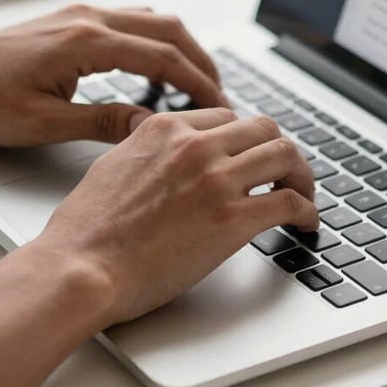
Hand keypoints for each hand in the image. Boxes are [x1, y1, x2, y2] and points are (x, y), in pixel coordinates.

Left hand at [0, 4, 227, 145]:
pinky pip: (133, 20)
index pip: (163, 57)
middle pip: (169, 30)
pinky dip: (157, 40)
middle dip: (201, 62)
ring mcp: (83, 15)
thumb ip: (104, 121)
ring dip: (182, 48)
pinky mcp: (76, 20)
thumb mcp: (45, 123)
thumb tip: (151, 125)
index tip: (219, 106)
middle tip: (220, 96)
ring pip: (154, 20)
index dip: (198, 83)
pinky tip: (159, 65)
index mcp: (86, 42)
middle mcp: (89, 19)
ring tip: (198, 82)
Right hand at [36, 108, 317, 323]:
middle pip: (264, 128)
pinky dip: (307, 211)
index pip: (226, 117)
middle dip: (279, 150)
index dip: (244, 139)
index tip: (251, 157)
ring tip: (303, 195)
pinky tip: (305, 223)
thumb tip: (154, 141)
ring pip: (285, 155)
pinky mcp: (232, 220)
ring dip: (301, 176)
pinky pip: (289, 202)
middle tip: (286, 172)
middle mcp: (195, 146)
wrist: (80, 269)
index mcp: (165, 128)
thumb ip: (142, 146)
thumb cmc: (86, 229)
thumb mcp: (111, 164)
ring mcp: (216, 180)